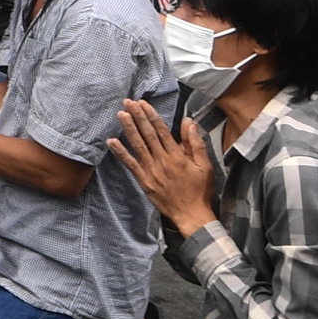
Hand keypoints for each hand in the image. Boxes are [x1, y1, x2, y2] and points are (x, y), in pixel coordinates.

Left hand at [107, 99, 214, 235]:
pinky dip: (121, 153)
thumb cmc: (200, 191)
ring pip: (138, 146)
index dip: (151, 115)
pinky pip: (130, 164)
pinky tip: (112, 142)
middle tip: (128, 102)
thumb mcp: (205, 165)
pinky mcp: (144, 181)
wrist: (191, 215)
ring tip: (121, 114)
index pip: (161, 130)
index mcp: (177, 156)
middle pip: (147, 134)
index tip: (143, 104)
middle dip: (137, 117)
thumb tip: (189, 122)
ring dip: (128, 129)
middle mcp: (162, 161)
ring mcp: (151, 172)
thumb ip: (195, 143)